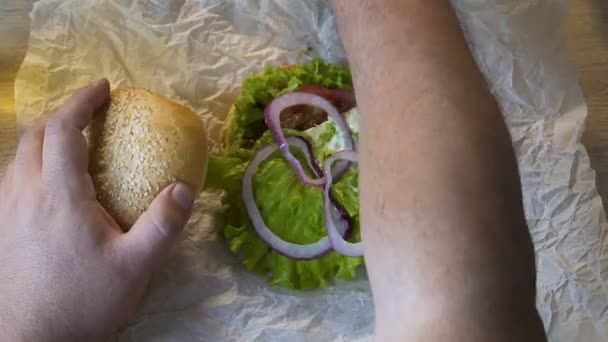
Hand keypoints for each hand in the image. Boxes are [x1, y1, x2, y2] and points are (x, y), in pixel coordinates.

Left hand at [0, 79, 193, 340]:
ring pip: (18, 155)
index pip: (64, 131)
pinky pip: (11, 177)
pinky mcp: (0, 228)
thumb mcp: (135, 267)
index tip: (104, 88)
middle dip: (63, 113)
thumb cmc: (84, 301)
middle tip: (92, 112)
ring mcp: (6, 211)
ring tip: (73, 140)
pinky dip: (32, 161)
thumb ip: (162, 225)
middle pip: (35, 135)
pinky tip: (50, 181)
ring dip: (45, 136)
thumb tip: (185, 188)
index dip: (82, 102)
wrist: (32, 339)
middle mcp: (24, 195)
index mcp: (58, 196)